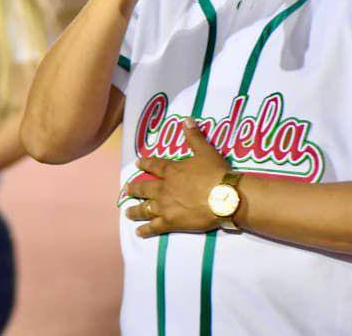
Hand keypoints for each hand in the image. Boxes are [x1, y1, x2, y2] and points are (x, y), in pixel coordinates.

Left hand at [125, 117, 229, 237]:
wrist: (224, 196)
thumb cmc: (215, 173)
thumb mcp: (206, 150)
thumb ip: (194, 136)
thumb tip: (187, 118)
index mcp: (172, 171)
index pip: (155, 165)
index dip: (145, 163)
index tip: (137, 163)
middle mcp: (164, 188)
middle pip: (144, 189)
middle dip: (134, 189)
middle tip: (127, 190)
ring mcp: (165, 207)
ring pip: (144, 209)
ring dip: (135, 211)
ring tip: (128, 213)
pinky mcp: (170, 222)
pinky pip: (154, 227)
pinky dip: (145, 230)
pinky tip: (139, 233)